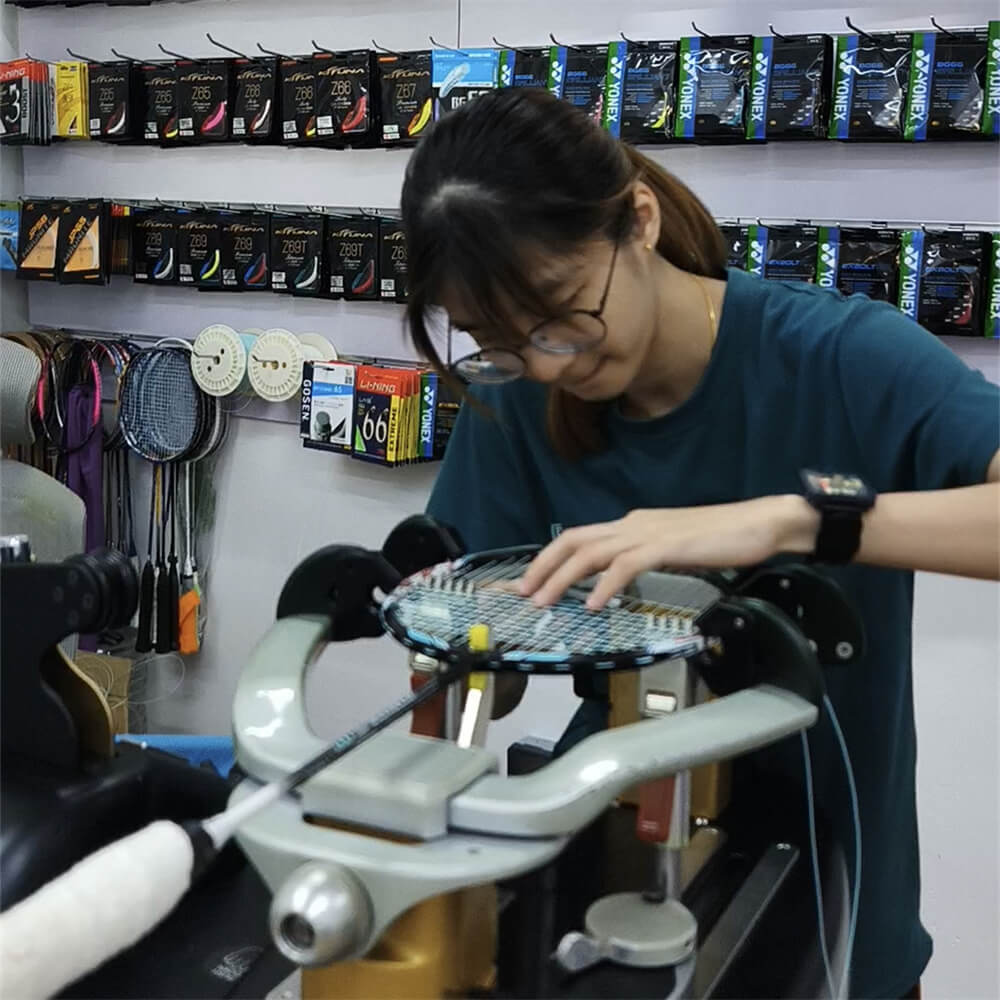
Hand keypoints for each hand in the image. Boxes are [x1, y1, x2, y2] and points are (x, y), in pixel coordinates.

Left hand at [518, 496, 818, 608]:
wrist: (763, 523)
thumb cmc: (724, 538)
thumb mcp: (673, 548)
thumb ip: (646, 557)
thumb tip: (622, 579)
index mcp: (634, 524)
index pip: (581, 536)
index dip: (551, 557)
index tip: (533, 580)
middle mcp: (634, 523)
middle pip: (574, 539)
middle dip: (543, 566)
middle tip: (524, 593)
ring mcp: (649, 532)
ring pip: (591, 551)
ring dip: (562, 578)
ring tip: (545, 602)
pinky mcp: (667, 545)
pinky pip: (626, 565)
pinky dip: (605, 585)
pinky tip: (594, 604)